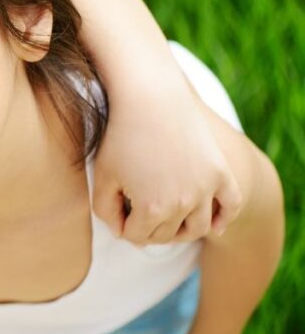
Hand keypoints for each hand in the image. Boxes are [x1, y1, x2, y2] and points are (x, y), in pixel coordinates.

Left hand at [92, 88, 242, 244]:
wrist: (151, 97)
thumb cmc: (120, 136)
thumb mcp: (103, 176)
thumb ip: (106, 211)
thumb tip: (122, 233)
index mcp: (151, 209)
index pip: (137, 236)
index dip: (125, 228)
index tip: (119, 215)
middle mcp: (183, 204)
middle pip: (167, 234)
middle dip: (151, 230)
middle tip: (141, 218)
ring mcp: (206, 189)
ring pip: (198, 227)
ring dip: (183, 231)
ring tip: (170, 224)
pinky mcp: (221, 172)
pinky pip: (231, 206)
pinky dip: (224, 219)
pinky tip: (215, 226)